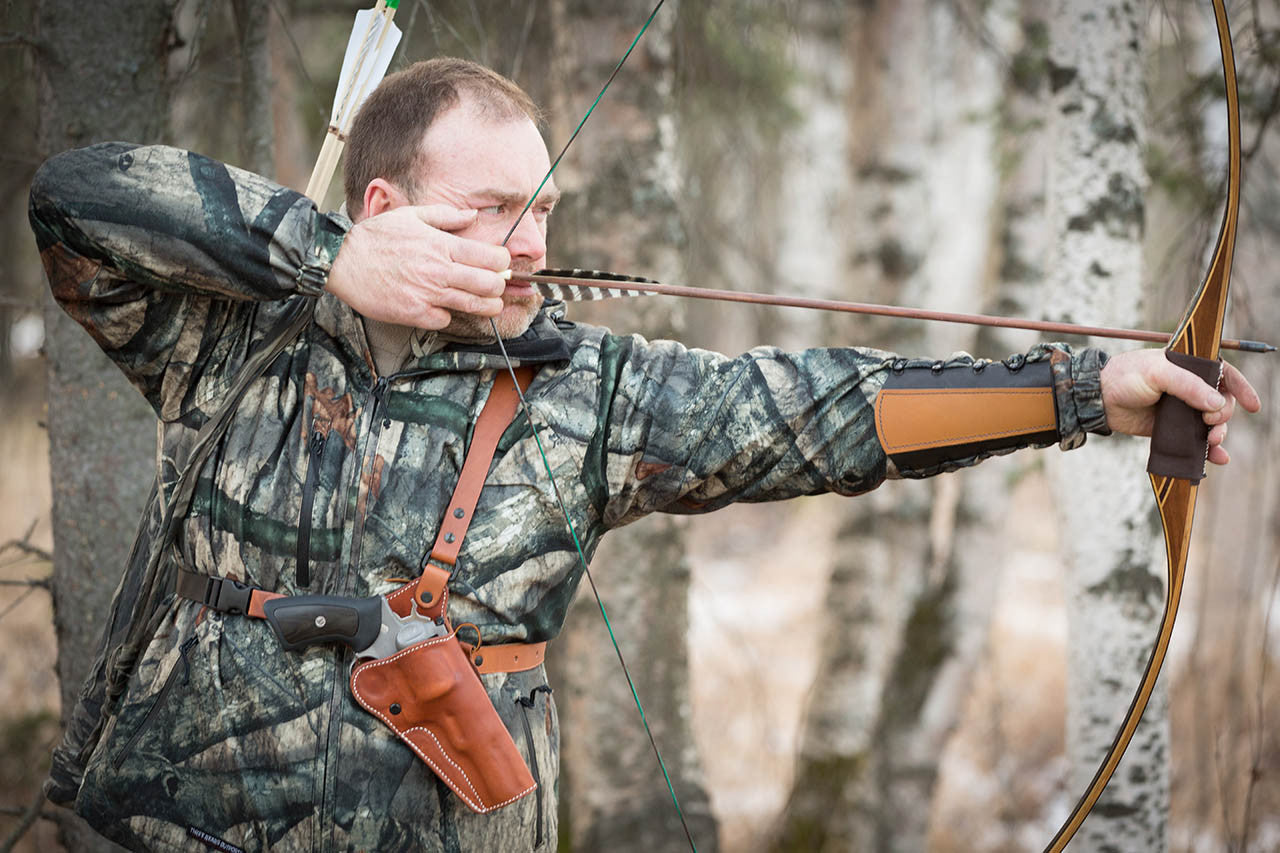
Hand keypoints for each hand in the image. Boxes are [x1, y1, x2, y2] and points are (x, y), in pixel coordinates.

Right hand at [325, 205, 510, 328]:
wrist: (341, 260)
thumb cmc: (375, 237)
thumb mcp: (411, 216)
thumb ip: (445, 216)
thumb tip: (472, 215)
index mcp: (442, 245)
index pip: (492, 257)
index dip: (502, 262)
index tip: (498, 265)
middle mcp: (439, 270)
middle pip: (490, 284)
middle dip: (499, 286)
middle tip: (495, 286)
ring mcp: (427, 294)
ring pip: (474, 306)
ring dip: (485, 306)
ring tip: (486, 303)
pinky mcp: (414, 313)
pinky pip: (444, 320)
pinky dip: (446, 316)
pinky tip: (441, 308)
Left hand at [1100, 349, 1260, 464]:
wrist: (1098, 399)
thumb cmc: (1126, 376)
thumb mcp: (1158, 373)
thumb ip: (1189, 386)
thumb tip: (1218, 404)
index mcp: (1188, 367)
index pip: (1224, 374)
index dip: (1241, 388)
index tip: (1253, 406)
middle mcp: (1188, 388)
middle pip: (1221, 403)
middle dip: (1223, 415)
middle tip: (1210, 422)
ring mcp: (1180, 409)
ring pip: (1211, 424)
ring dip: (1218, 434)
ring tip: (1211, 441)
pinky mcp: (1170, 429)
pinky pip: (1194, 440)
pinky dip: (1207, 450)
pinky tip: (1216, 458)